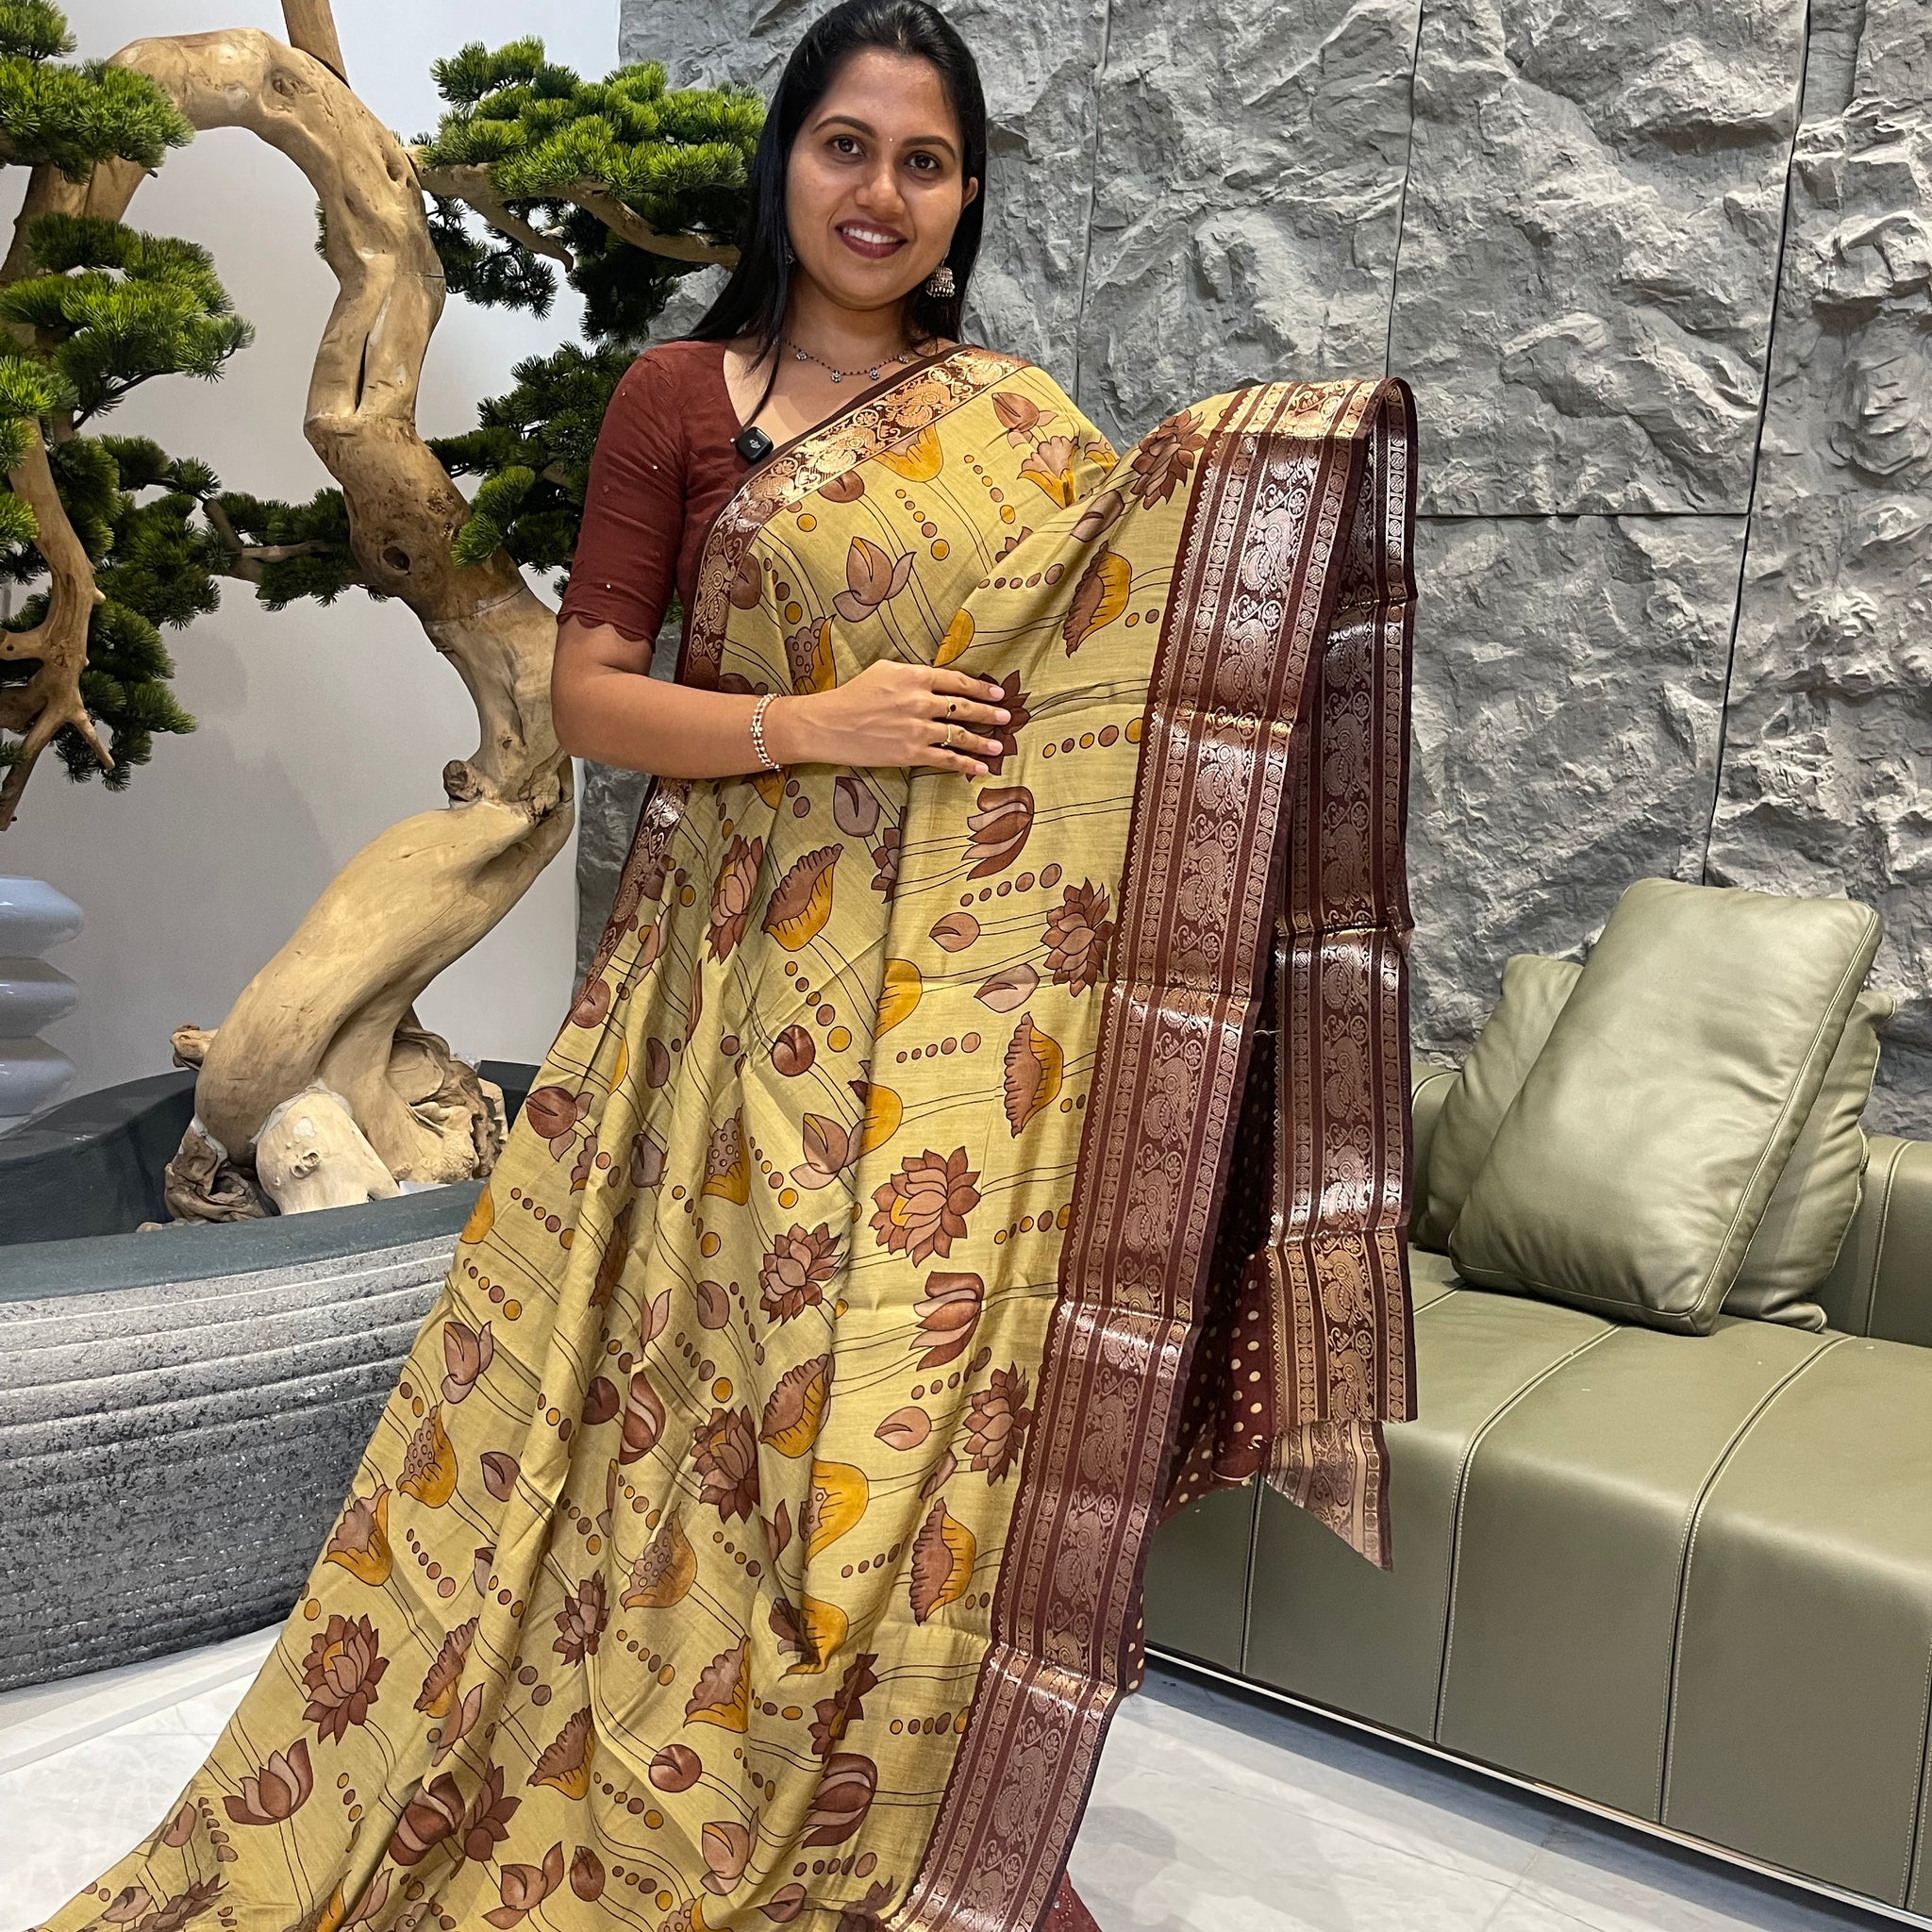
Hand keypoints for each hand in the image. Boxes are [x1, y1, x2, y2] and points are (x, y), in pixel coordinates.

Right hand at [767, 662, 1010, 777]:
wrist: (827, 725)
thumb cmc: (852, 694)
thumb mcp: (883, 670)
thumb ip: (913, 673)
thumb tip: (936, 679)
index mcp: (914, 676)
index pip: (957, 681)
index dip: (980, 688)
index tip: (997, 693)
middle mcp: (920, 701)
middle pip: (964, 708)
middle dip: (989, 713)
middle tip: (1007, 717)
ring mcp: (917, 729)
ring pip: (959, 735)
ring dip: (983, 742)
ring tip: (999, 746)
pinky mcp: (910, 753)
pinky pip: (945, 760)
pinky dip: (966, 765)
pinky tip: (980, 769)